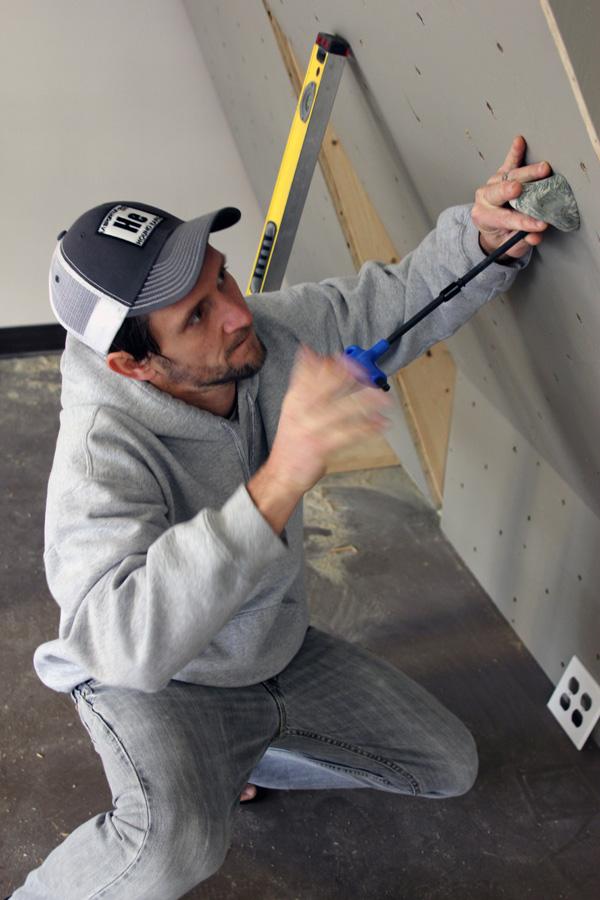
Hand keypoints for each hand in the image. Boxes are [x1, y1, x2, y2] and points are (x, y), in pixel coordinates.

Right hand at [268, 347, 389, 493]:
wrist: (281, 474)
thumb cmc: (292, 442)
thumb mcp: (293, 409)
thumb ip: (303, 382)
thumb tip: (310, 354)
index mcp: (294, 400)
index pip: (308, 374)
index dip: (328, 364)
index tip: (344, 357)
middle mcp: (301, 411)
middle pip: (326, 387)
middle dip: (349, 376)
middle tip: (367, 371)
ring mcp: (311, 428)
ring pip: (342, 409)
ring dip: (366, 402)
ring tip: (383, 398)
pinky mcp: (320, 446)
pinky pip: (348, 434)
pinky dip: (367, 428)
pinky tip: (380, 424)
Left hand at [471, 135, 549, 258]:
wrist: (491, 229)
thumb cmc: (502, 236)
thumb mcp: (509, 244)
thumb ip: (521, 241)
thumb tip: (535, 237)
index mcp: (483, 217)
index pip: (504, 219)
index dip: (523, 222)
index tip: (540, 225)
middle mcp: (484, 199)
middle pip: (501, 192)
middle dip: (514, 191)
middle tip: (522, 189)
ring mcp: (492, 184)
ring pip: (509, 176)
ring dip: (527, 172)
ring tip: (544, 169)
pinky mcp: (500, 175)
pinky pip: (508, 163)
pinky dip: (515, 152)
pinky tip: (519, 141)